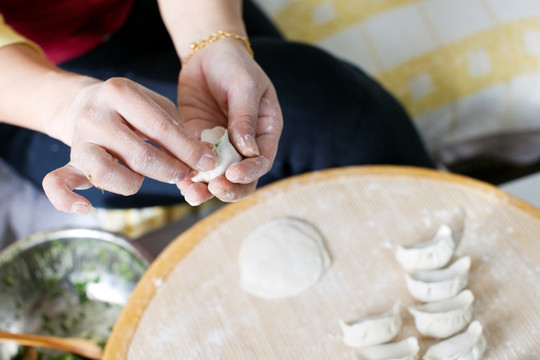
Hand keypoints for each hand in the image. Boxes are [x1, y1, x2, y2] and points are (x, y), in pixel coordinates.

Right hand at [42, 77, 215, 213]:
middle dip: (170, 170)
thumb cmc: (134, 109)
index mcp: (120, 92)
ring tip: (143, 178)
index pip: (160, 127)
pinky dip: (66, 199)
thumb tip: (202, 160)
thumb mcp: (156, 105)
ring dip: (133, 183)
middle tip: (185, 174)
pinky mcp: (69, 161)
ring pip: (105, 172)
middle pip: (139, 154)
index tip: (208, 162)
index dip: (188, 149)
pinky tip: (86, 207)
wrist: (86, 103)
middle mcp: (95, 115)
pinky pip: (56, 183)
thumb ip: (178, 129)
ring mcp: (79, 139)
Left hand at [175, 38, 282, 204]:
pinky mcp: (198, 143)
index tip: (233, 174)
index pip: (262, 161)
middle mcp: (245, 145)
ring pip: (217, 177)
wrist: (207, 55)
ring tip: (193, 194)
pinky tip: (180, 183)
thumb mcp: (244, 86)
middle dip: (229, 187)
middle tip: (215, 188)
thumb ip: (245, 118)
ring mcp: (221, 147)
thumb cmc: (234, 66)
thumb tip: (248, 151)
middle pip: (242, 178)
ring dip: (206, 189)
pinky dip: (188, 176)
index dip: (250, 172)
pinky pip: (195, 165)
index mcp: (265, 133)